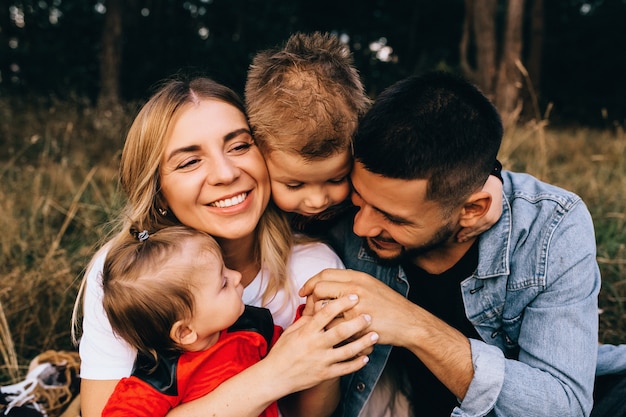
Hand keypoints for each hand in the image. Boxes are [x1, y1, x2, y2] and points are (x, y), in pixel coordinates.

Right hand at [264, 294, 378, 392]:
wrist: (275, 377)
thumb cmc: (283, 351)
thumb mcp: (292, 330)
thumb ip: (308, 318)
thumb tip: (318, 301)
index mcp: (306, 331)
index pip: (326, 313)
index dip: (341, 303)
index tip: (353, 296)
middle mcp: (315, 345)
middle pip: (340, 331)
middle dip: (357, 322)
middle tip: (369, 315)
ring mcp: (321, 360)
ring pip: (347, 351)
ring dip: (363, 342)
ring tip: (375, 335)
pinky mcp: (325, 374)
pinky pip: (345, 369)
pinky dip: (357, 363)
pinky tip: (366, 357)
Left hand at [300, 268, 416, 346]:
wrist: (408, 322)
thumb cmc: (389, 305)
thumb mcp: (371, 285)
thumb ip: (350, 282)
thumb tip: (328, 282)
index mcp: (357, 277)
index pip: (324, 274)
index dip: (310, 283)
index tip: (304, 292)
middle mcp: (355, 288)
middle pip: (319, 289)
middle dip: (311, 300)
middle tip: (311, 310)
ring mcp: (356, 306)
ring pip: (323, 309)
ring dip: (319, 317)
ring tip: (321, 323)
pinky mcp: (358, 324)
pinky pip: (334, 327)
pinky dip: (330, 330)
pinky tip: (333, 333)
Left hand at [457, 174, 502, 241]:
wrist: (495, 181)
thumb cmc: (481, 186)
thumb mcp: (472, 194)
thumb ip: (466, 205)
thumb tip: (458, 215)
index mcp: (488, 212)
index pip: (475, 226)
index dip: (466, 232)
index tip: (457, 235)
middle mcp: (494, 216)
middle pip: (479, 229)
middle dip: (468, 235)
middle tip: (458, 239)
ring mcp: (497, 216)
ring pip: (483, 229)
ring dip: (473, 234)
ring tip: (463, 238)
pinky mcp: (497, 215)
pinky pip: (487, 226)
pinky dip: (479, 229)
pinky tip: (472, 232)